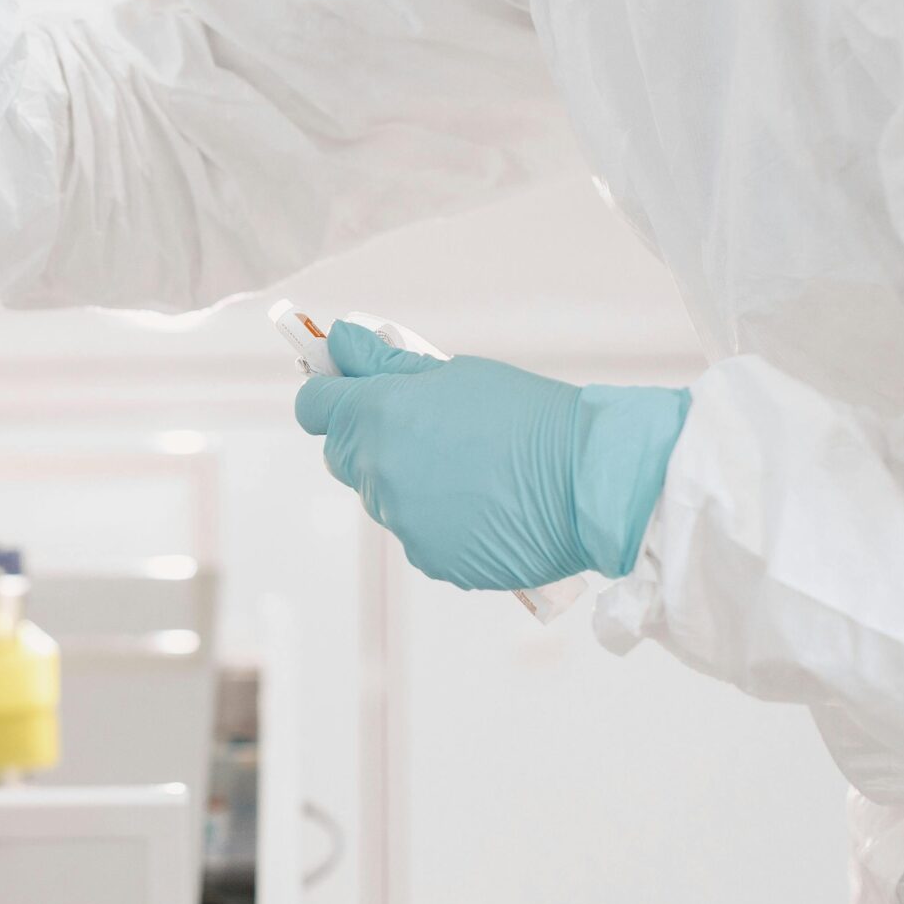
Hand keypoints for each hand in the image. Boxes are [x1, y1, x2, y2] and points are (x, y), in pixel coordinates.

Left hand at [292, 322, 688, 590]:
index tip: (350, 388)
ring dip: (406, 482)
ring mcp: (403, 523)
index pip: (315, 406)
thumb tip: (339, 343)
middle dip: (367, 438)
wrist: (589, 481)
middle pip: (342, 455)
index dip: (330, 393)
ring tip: (469, 469)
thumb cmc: (529, 415)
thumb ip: (386, 366)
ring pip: (382, 498)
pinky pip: (417, 535)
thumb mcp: (455, 375)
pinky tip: (483, 504)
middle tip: (423, 426)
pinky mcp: (432, 560)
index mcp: (378, 417)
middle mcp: (378, 474)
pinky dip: (438, 520)